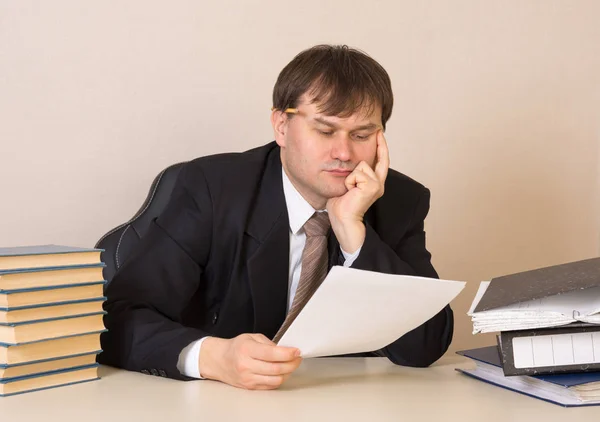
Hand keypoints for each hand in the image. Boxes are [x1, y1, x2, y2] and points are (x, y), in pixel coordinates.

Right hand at [198, 333, 302, 389]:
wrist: (219, 361)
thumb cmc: (236, 347)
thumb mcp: (251, 337)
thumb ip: (268, 343)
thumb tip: (285, 350)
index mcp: (247, 349)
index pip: (272, 354)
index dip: (288, 353)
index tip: (297, 351)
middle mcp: (246, 365)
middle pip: (276, 368)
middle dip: (292, 363)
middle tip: (297, 358)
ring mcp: (248, 378)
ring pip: (275, 379)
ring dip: (288, 372)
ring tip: (291, 364)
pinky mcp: (250, 387)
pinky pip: (271, 386)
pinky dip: (279, 379)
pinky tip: (282, 372)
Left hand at [326, 130, 388, 253]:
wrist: (342, 219)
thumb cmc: (341, 204)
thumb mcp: (347, 183)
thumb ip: (352, 173)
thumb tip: (346, 160)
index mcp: (374, 182)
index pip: (381, 160)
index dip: (381, 146)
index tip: (379, 131)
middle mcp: (379, 183)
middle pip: (371, 159)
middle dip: (365, 159)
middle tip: (362, 162)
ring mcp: (377, 184)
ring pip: (361, 165)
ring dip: (350, 176)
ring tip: (349, 189)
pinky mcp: (372, 186)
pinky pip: (357, 173)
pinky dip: (349, 181)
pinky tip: (350, 191)